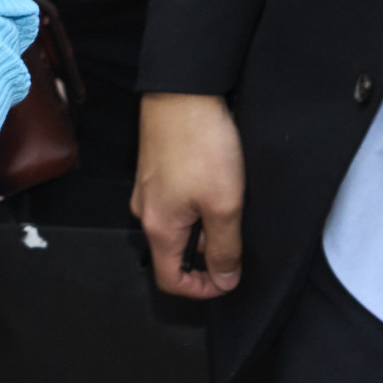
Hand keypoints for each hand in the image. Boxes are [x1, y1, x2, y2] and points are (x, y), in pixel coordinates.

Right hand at [132, 92, 243, 297]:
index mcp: (158, 227)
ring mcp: (148, 189)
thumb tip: (224, 280)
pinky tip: (218, 181)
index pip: (171, 280)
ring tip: (230, 201)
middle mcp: (145, 211)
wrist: (182, 92)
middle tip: (236, 230)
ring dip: (205, 225)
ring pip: (178, 226)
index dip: (202, 290)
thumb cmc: (200, 145)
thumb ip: (225, 249)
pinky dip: (198, 203)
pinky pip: (176, 202)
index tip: (230, 277)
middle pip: (174, 253)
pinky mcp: (156, 170)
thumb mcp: (224, 205)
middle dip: (208, 253)